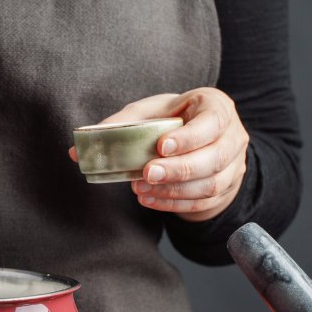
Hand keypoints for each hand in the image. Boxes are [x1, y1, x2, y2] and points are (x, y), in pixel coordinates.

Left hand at [70, 88, 249, 221]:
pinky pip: (204, 202)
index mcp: (216, 107)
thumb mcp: (149, 113)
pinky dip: (175, 204)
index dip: (189, 136)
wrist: (198, 141)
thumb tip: (76, 150)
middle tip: (147, 173)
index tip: (161, 146)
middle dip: (179, 169)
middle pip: (214, 158)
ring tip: (142, 189)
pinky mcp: (227, 188)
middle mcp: (233, 136)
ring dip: (174, 190)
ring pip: (211, 184)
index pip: (212, 121)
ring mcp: (234, 165)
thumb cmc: (172, 121)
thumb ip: (118, 126)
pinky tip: (150, 200)